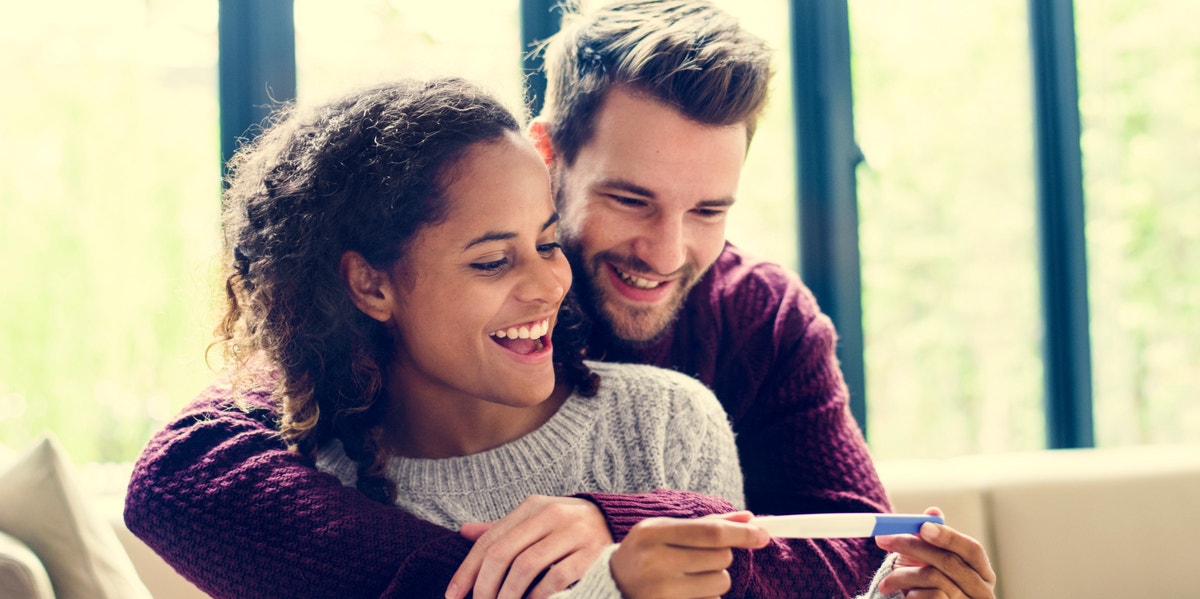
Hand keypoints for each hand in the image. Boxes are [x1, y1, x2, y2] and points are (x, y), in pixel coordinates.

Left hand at [446, 495, 614, 598]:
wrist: (616, 524)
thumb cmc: (566, 528)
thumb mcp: (534, 521)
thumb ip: (501, 529)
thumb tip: (463, 531)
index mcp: (532, 506)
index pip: (489, 540)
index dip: (467, 570)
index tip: (453, 595)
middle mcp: (551, 513)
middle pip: (503, 553)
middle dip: (484, 586)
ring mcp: (573, 532)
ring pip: (526, 566)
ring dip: (508, 595)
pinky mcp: (591, 553)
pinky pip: (555, 578)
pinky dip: (537, 596)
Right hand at [610, 511, 769, 598]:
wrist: (613, 587)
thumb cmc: (645, 553)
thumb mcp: (666, 530)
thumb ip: (707, 523)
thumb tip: (749, 517)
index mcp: (652, 534)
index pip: (711, 533)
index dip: (742, 534)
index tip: (763, 535)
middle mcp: (655, 563)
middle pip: (720, 558)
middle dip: (722, 556)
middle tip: (699, 557)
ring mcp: (661, 593)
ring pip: (720, 583)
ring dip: (715, 579)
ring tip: (689, 577)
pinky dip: (706, 597)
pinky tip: (684, 592)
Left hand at [874, 507, 995, 598]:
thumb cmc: (929, 583)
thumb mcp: (931, 559)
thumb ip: (933, 536)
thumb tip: (933, 511)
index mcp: (982, 572)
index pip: (972, 549)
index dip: (948, 537)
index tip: (922, 527)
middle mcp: (981, 591)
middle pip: (950, 563)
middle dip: (914, 547)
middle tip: (883, 539)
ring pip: (935, 580)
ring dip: (904, 575)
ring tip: (887, 579)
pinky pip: (931, 598)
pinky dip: (912, 594)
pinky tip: (906, 595)